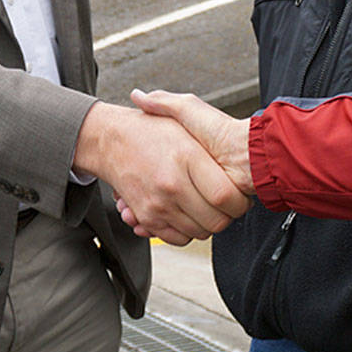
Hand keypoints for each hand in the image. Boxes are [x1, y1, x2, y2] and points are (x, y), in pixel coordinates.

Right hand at [74, 100, 248, 245]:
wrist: (111, 140)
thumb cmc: (152, 129)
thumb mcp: (182, 112)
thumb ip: (210, 124)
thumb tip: (235, 138)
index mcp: (186, 157)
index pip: (224, 196)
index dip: (240, 201)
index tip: (241, 195)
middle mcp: (171, 184)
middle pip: (215, 221)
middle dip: (228, 215)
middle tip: (227, 202)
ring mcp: (158, 204)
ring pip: (200, 232)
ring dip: (209, 223)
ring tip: (208, 204)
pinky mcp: (147, 217)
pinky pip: (179, 238)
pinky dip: (189, 231)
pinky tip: (190, 212)